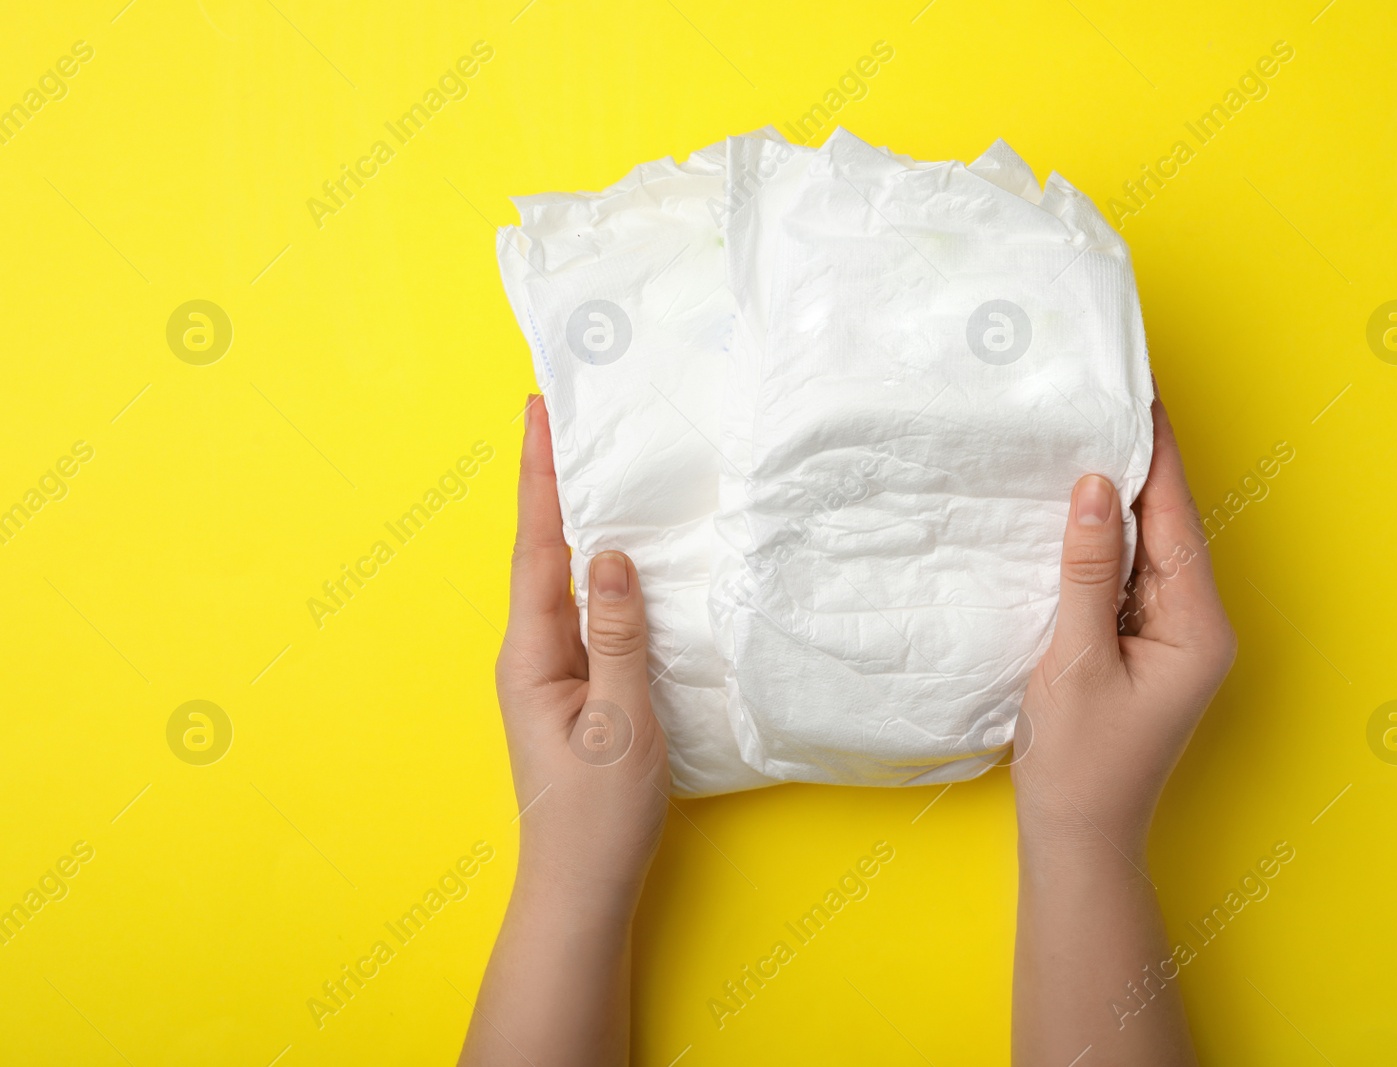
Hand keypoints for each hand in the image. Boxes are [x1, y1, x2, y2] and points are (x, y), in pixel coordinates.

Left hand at [496, 394, 668, 900]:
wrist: (581, 886)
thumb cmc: (600, 813)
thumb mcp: (621, 721)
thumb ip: (619, 635)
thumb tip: (609, 555)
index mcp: (533, 653)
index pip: (536, 544)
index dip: (541, 475)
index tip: (540, 411)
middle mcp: (531, 653)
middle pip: (542, 549)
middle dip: (553, 481)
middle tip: (565, 416)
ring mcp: (550, 671)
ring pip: (562, 578)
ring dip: (574, 520)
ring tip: (591, 464)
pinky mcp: (574, 688)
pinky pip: (583, 612)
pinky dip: (596, 569)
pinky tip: (618, 556)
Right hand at [1010, 395, 1232, 1065]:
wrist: (1078, 837)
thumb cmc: (1079, 762)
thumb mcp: (1075, 659)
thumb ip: (1087, 570)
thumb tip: (1095, 487)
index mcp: (1197, 627)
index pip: (1177, 519)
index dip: (1158, 454)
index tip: (1142, 394)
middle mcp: (1197, 626)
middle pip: (1169, 527)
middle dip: (1140, 465)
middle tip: (1109, 399)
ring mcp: (1172, 638)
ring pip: (1148, 550)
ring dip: (1119, 500)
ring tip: (1088, 436)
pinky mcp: (1143, 648)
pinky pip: (1128, 578)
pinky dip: (1104, 543)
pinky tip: (1076, 513)